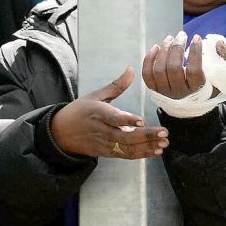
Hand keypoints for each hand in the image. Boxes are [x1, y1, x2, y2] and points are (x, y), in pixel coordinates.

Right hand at [49, 67, 167, 158]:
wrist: (61, 133)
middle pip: (125, 136)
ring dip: (147, 147)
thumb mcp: (95, 95)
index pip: (113, 118)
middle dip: (146, 136)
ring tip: (164, 143)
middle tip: (164, 133)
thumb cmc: (80, 111)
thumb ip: (116, 85)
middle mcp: (101, 130)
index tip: (142, 121)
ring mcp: (104, 143)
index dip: (127, 120)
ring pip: (127, 148)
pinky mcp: (106, 153)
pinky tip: (155, 151)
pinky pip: (125, 155)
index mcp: (97, 112)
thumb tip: (131, 69)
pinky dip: (141, 154)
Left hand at [142, 32, 225, 98]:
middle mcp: (179, 92)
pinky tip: (156, 47)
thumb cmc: (210, 86)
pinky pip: (147, 74)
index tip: (196, 37)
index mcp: (197, 90)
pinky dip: (149, 59)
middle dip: (177, 48)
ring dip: (164, 50)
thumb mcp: (223, 76)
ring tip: (170, 38)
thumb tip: (218, 42)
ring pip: (159, 70)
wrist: (192, 105)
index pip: (194, 70)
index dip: (195, 52)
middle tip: (182, 35)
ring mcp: (164, 92)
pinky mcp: (154, 90)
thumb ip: (225, 58)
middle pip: (174, 68)